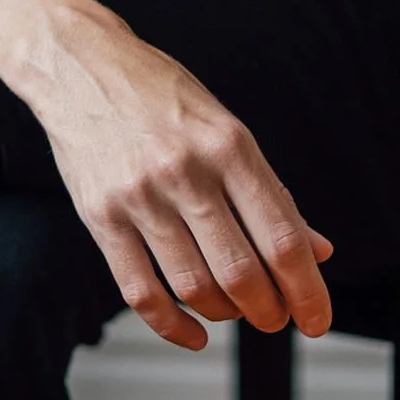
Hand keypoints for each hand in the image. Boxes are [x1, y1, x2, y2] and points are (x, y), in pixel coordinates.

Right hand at [26, 12, 333, 351]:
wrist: (80, 67)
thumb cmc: (163, 98)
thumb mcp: (228, 130)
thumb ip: (272, 193)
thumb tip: (319, 251)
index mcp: (230, 146)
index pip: (282, 237)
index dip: (307, 290)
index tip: (317, 319)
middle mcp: (185, 171)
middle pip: (241, 272)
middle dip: (269, 311)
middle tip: (276, 318)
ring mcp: (139, 196)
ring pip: (193, 287)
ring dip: (225, 314)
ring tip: (236, 312)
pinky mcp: (100, 216)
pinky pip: (140, 291)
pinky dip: (172, 326)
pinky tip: (193, 333)